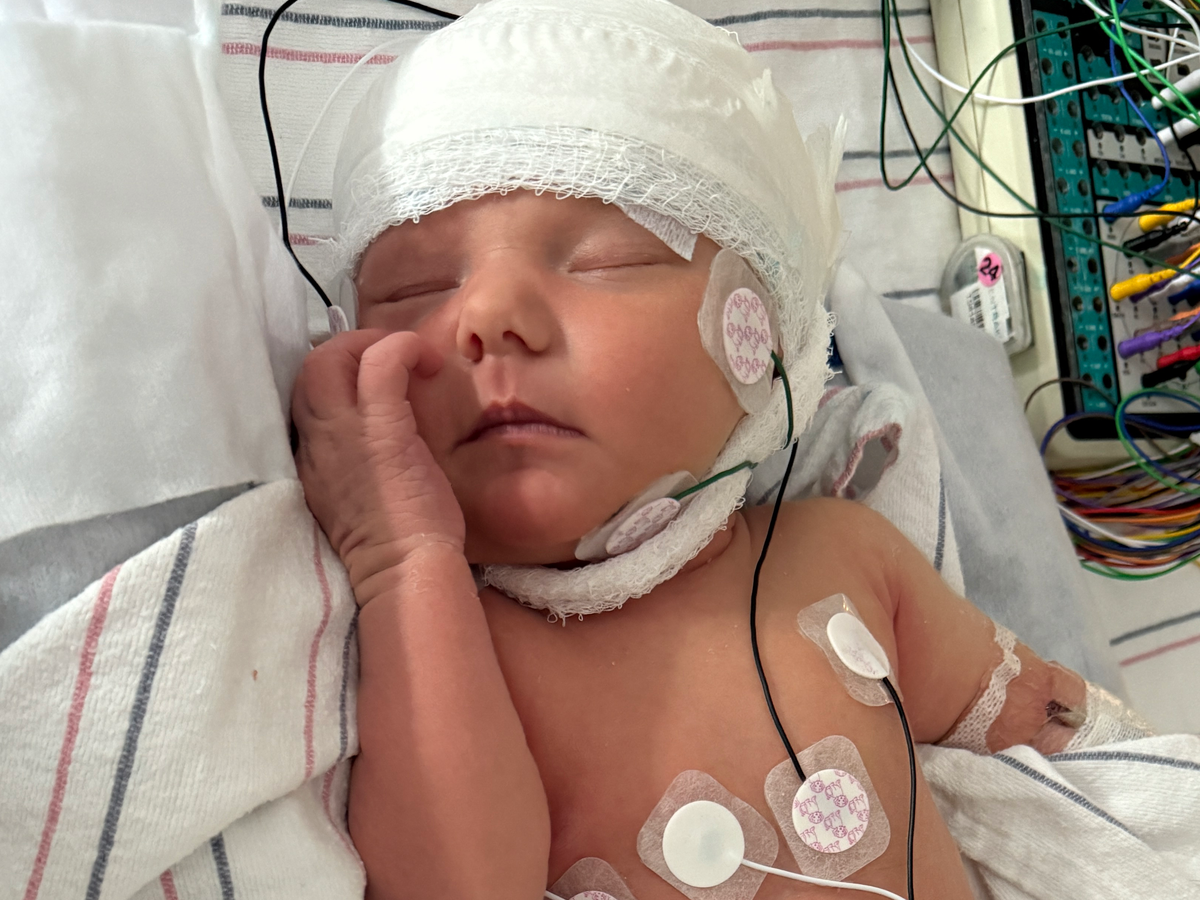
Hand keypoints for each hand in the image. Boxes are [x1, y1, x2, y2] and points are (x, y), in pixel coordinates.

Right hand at [291, 329, 465, 601]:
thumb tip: (385, 436)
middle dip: (344, 349)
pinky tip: (428, 362)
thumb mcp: (357, 498)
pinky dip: (402, 348)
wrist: (404, 573)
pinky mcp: (379, 431)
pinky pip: (380, 364)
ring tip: (406, 357)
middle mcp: (314, 444)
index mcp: (308, 462)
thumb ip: (355, 463)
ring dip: (369, 344)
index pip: (301, 400)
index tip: (366, 382)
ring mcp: (340, 435)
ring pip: (327, 357)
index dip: (332, 379)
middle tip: (384, 359)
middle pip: (306, 368)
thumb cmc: (396, 545)